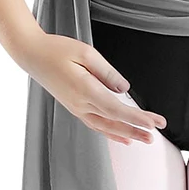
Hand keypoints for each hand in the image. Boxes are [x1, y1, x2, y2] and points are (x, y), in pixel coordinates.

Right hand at [19, 32, 165, 145]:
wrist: (32, 55)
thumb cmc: (57, 50)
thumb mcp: (86, 53)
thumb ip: (107, 72)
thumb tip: (124, 89)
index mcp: (84, 90)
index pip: (116, 109)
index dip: (136, 118)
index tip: (153, 123)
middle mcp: (80, 104)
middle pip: (113, 122)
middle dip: (137, 129)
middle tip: (156, 134)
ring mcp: (76, 108)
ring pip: (105, 127)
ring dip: (126, 134)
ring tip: (145, 139)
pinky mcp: (74, 107)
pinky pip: (96, 125)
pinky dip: (111, 133)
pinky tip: (123, 138)